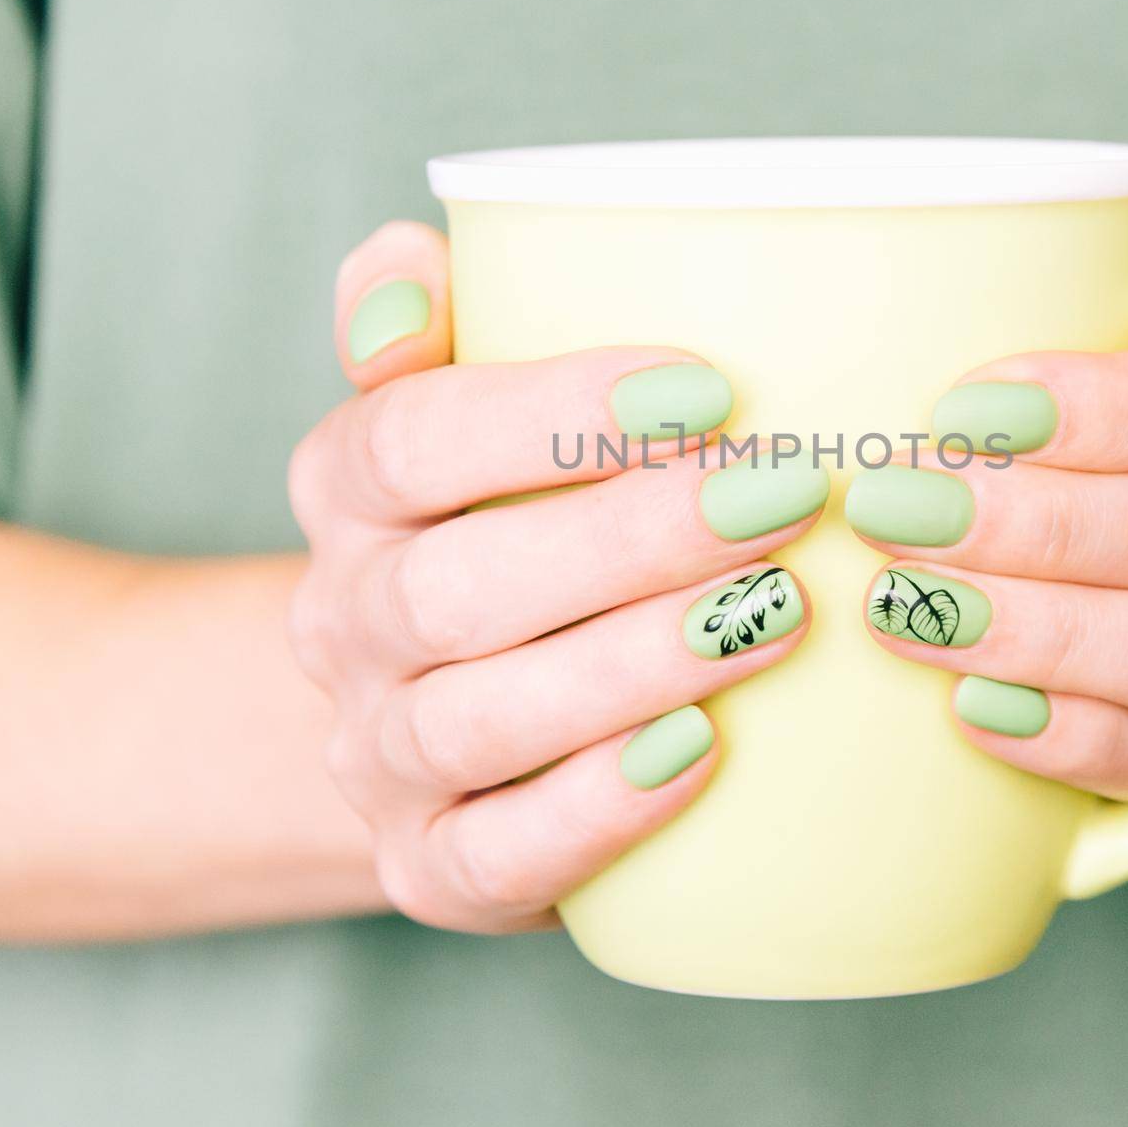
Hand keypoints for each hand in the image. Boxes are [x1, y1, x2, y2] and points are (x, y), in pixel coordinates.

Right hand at [288, 222, 824, 931]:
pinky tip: (706, 751)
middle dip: (631, 541)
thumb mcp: (465, 408)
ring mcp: (376, 754)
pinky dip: (602, 808)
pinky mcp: (427, 863)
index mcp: (345, 485)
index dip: (554, 414)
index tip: (709, 389)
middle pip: (457, 587)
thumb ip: (438, 322)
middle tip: (785, 498)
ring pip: (482, 719)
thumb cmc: (503, 519)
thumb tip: (407, 262)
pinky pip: (497, 855)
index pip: (413, 439)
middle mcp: (342, 621)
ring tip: (778, 613)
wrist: (445, 703)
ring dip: (637, 664)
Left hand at [847, 157, 1127, 799]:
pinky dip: (1067, 739)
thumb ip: (1126, 243)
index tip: (957, 412)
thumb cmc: (1069, 424)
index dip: (1096, 411)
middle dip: (1028, 529)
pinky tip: (968, 709)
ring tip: (901, 609)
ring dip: (1036, 632)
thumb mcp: (1099, 315)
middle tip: (887, 512)